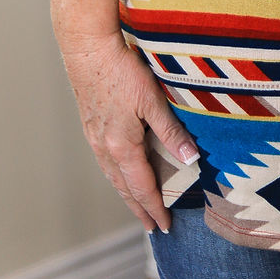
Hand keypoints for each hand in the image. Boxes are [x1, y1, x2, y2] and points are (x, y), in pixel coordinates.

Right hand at [59, 31, 198, 232]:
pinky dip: (117, 177)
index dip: (154, 208)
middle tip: (152, 227)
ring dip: (127, 194)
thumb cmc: (122, 71)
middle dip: (139, 209)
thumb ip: (171, 131)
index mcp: (122, 147)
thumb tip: (191, 158)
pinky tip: (122, 173)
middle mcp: (105, 149)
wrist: (88, 51)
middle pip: (124, 189)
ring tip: (138, 206)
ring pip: (113, 177)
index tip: (164, 226)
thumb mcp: (153, 100)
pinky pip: (105, 163)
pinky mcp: (91, 127)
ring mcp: (95, 139)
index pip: (142, 188)